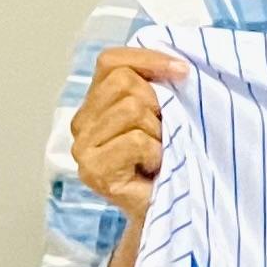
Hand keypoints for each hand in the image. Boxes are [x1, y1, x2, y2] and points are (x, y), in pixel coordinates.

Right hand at [69, 46, 187, 223]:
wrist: (170, 206)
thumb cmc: (172, 159)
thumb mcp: (168, 113)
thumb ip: (160, 86)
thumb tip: (178, 64)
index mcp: (96, 102)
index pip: (111, 61)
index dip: (149, 60)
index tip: (184, 72)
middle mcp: (82, 122)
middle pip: (124, 83)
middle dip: (158, 104)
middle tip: (165, 132)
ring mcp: (82, 147)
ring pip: (132, 109)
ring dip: (161, 132)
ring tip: (160, 152)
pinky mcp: (92, 170)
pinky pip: (136, 140)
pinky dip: (157, 153)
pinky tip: (154, 168)